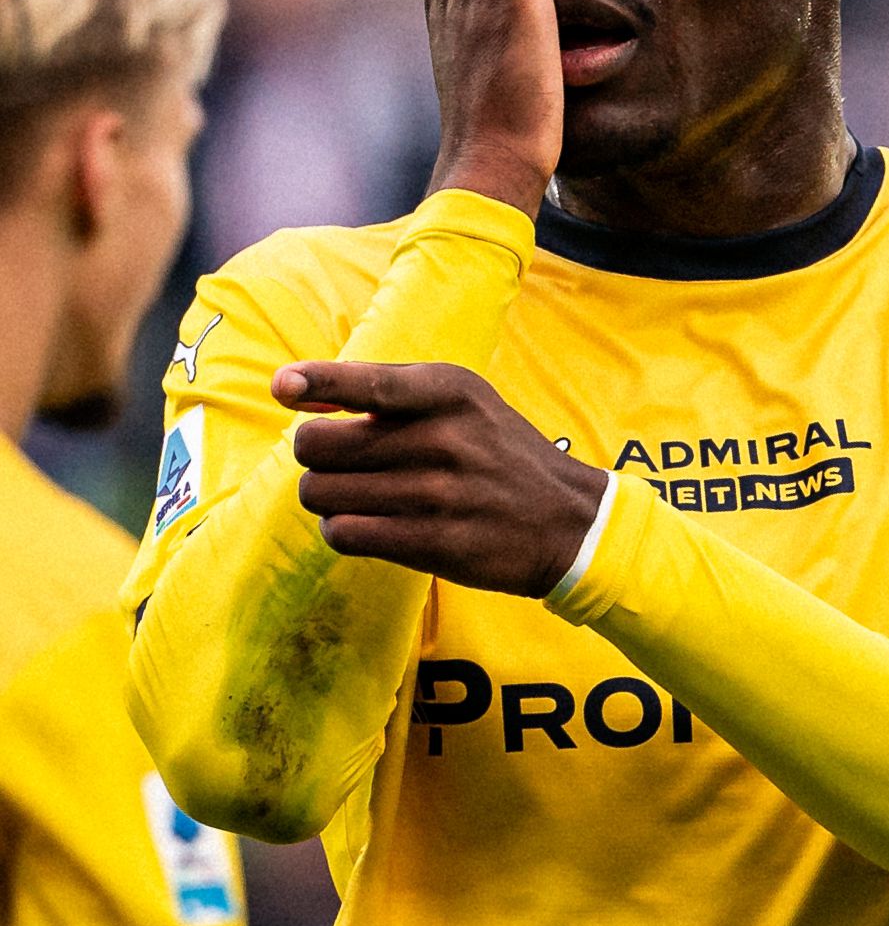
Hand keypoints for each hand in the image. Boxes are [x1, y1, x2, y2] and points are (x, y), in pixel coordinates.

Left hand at [272, 361, 607, 597]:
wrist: (567, 520)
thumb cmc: (498, 451)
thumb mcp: (463, 401)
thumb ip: (388, 390)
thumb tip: (294, 387)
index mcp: (450, 392)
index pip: (368, 383)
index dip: (315, 382)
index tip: (283, 387)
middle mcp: (444, 438)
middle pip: (321, 445)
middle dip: (314, 458)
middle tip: (338, 464)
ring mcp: (438, 494)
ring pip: (324, 493)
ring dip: (326, 498)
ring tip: (354, 497)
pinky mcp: (434, 543)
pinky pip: (346, 534)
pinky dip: (341, 530)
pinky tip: (364, 525)